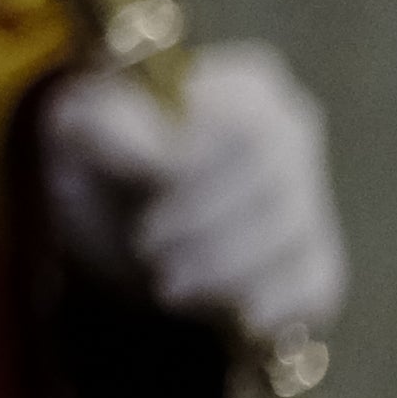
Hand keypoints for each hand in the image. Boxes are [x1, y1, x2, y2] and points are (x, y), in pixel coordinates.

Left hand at [41, 42, 345, 343]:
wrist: (110, 234)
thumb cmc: (96, 166)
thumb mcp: (77, 130)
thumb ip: (105, 123)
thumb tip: (155, 152)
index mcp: (242, 86)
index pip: (245, 129)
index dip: (197, 178)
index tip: (145, 208)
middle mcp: (292, 132)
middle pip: (273, 190)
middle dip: (204, 234)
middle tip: (150, 254)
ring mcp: (312, 198)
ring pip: (292, 243)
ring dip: (222, 276)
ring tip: (167, 283)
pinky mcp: (319, 263)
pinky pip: (313, 289)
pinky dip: (262, 308)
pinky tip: (220, 311)